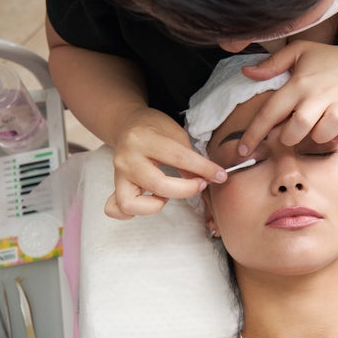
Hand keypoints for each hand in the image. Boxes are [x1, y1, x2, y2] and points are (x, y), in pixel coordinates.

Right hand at [104, 107, 226, 218]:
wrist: (127, 124)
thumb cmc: (155, 129)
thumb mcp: (176, 135)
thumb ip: (190, 159)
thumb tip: (208, 180)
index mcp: (144, 139)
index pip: (179, 158)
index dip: (203, 169)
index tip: (220, 176)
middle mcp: (127, 158)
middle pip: (158, 185)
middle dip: (186, 189)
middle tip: (200, 184)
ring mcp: (118, 174)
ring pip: (131, 203)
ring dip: (155, 204)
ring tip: (165, 194)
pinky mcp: (116, 186)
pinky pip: (117, 209)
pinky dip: (132, 212)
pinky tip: (149, 202)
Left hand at [238, 41, 337, 154]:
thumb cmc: (329, 60)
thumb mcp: (300, 52)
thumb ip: (272, 63)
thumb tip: (247, 72)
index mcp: (299, 83)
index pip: (270, 111)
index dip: (253, 134)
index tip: (242, 150)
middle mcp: (319, 95)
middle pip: (298, 126)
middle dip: (290, 137)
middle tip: (292, 134)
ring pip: (325, 132)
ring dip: (320, 138)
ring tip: (319, 131)